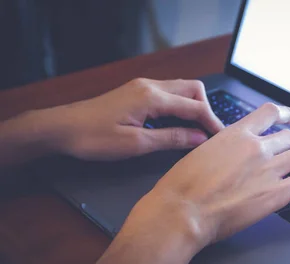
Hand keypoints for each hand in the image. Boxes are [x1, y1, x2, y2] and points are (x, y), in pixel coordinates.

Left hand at [46, 78, 223, 160]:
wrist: (61, 128)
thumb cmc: (93, 138)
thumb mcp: (135, 144)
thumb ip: (171, 139)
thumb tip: (198, 138)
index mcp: (151, 97)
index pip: (195, 106)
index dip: (212, 123)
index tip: (222, 139)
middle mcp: (150, 86)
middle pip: (193, 90)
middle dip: (207, 110)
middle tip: (210, 134)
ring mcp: (143, 87)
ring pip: (182, 90)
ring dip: (194, 107)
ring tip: (197, 131)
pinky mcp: (137, 92)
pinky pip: (169, 94)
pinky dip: (180, 107)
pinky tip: (178, 125)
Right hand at [125, 103, 289, 252]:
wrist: (182, 213)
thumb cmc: (181, 188)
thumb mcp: (200, 153)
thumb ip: (224, 148)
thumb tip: (232, 152)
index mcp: (235, 134)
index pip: (270, 113)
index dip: (286, 113)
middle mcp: (256, 147)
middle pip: (289, 137)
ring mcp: (269, 169)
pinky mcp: (277, 194)